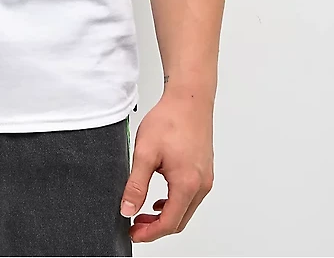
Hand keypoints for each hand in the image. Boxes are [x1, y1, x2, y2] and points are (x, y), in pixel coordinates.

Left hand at [120, 89, 214, 242]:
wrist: (189, 99)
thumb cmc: (170, 120)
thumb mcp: (145, 153)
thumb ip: (136, 184)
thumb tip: (128, 209)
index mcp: (187, 184)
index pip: (169, 223)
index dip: (149, 233)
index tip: (133, 234)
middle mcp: (201, 185)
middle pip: (179, 221)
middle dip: (156, 228)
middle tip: (135, 225)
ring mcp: (205, 178)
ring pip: (186, 210)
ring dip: (166, 216)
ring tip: (143, 212)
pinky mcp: (205, 171)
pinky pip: (191, 197)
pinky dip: (175, 203)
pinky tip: (160, 197)